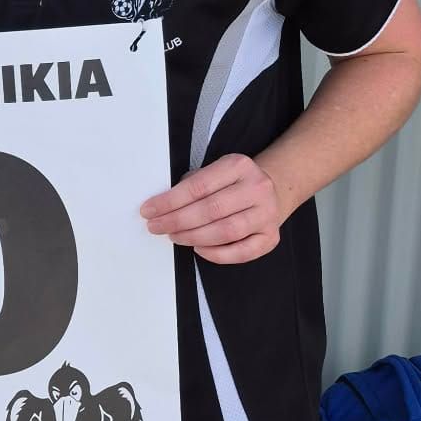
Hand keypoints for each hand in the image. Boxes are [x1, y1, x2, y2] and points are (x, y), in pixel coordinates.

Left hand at [139, 154, 282, 263]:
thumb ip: (192, 184)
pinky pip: (242, 252)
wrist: (271, 190)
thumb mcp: (215, 171)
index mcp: (239, 166)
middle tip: (157, 226)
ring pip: (226, 231)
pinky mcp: (271, 237)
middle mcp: (257, 188)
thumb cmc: (232, 183)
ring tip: (174, 236)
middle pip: (211, 210)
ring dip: (194, 237)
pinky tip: (199, 248)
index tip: (149, 210)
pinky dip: (217, 254)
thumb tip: (161, 206)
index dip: (170, 201)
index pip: (198, 186)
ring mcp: (267, 214)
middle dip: (177, 221)